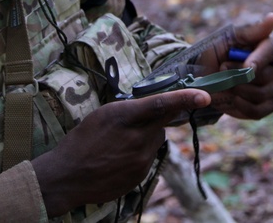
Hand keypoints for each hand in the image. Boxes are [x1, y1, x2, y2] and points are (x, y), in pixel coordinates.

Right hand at [31, 88, 210, 215]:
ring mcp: (141, 160)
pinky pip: (148, 158)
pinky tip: (117, 158)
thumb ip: (131, 110)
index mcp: (125, 117)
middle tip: (131, 125)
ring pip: (155, 141)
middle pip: (161, 123)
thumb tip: (152, 107)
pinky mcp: (140, 176)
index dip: (185, 98)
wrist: (67, 177)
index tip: (204, 96)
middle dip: (153, 120)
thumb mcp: (103, 115)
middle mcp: (138, 139)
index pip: (161, 104)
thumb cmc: (81, 141)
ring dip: (144, 139)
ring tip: (117, 145)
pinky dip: (138, 155)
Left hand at [194, 12, 272, 119]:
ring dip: (237, 90)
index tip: (246, 68)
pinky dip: (239, 105)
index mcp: (270, 44)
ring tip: (225, 82)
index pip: (272, 49)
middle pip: (267, 76)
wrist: (205, 75)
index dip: (258, 60)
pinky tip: (231, 97)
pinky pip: (257, 111)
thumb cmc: (217, 52)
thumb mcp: (227, 37)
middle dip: (239, 76)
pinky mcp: (269, 106)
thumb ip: (249, 31)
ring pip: (261, 94)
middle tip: (222, 69)